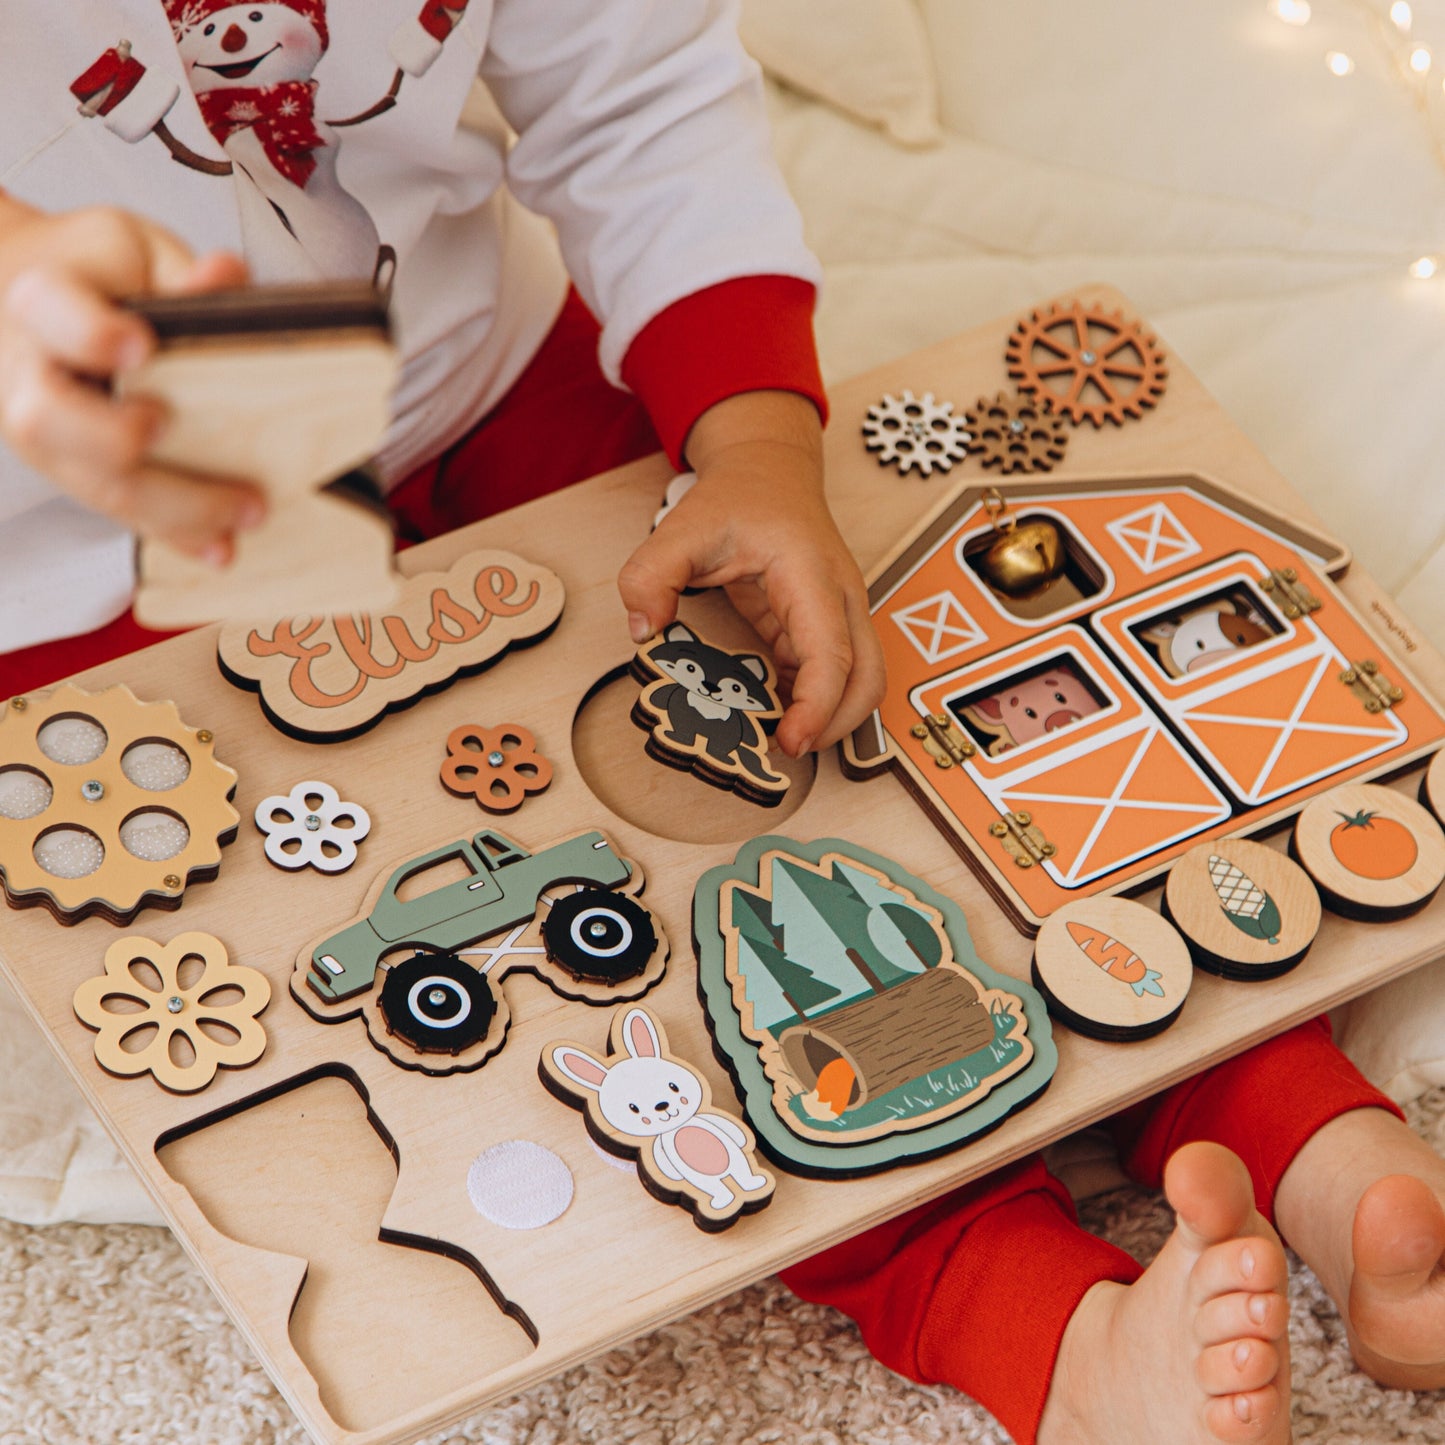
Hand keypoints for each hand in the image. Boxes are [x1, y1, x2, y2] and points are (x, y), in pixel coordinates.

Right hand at [0, 199, 264, 564]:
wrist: (23, 296)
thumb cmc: (88, 271)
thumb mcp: (132, 247)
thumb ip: (180, 272)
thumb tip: (226, 277)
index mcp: (40, 300)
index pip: (49, 315)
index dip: (89, 335)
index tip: (138, 345)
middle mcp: (25, 371)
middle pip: (51, 419)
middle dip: (119, 440)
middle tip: (176, 434)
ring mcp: (43, 428)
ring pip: (86, 481)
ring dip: (168, 506)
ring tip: (240, 512)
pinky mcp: (71, 468)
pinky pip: (115, 508)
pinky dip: (172, 532)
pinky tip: (218, 545)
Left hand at [617, 390, 885, 757]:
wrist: (769, 470)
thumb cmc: (739, 497)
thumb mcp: (681, 528)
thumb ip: (651, 576)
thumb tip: (644, 631)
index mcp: (812, 574)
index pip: (832, 654)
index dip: (817, 707)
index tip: (790, 741)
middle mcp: (840, 597)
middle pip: (868, 679)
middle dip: (837, 726)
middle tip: (787, 750)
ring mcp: (840, 613)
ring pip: (860, 681)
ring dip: (829, 718)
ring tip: (778, 737)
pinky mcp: (825, 626)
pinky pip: (833, 675)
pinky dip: (812, 702)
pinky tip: (773, 711)